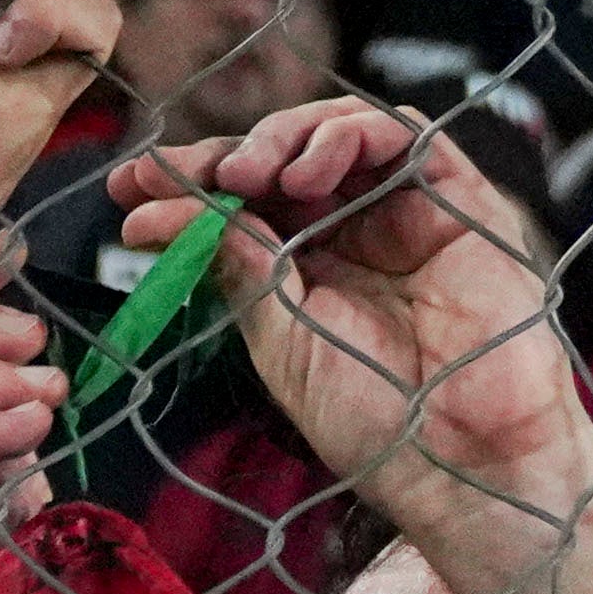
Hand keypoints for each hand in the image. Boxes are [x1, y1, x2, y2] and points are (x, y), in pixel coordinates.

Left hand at [109, 97, 592, 547]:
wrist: (463, 461)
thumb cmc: (374, 419)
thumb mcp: (278, 337)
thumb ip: (231, 264)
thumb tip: (150, 213)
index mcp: (309, 268)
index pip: (244, 201)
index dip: (188, 183)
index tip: (129, 184)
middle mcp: (357, 232)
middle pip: (286, 155)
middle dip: (227, 153)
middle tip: (186, 172)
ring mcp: (409, 213)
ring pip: (343, 132)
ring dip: (285, 135)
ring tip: (249, 173)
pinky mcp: (462, 202)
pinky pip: (407, 137)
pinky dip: (350, 133)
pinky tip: (307, 171)